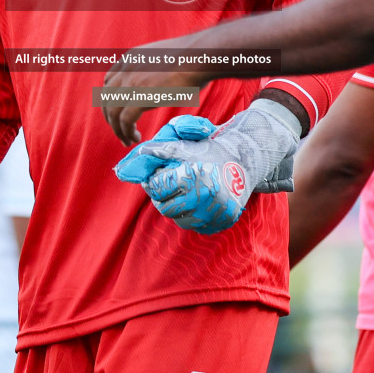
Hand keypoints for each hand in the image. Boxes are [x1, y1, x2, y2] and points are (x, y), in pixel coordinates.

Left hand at [102, 42, 206, 143]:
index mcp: (130, 58)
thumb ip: (151, 68)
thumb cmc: (190, 57)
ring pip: (112, 112)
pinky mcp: (140, 97)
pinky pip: (125, 121)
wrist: (199, 56)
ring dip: (117, 129)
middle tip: (120, 131)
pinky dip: (126, 132)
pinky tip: (135, 138)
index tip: (118, 112)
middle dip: (111, 117)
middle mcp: (126, 70)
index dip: (110, 99)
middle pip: (106, 98)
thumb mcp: (161, 58)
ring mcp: (131, 83)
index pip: (109, 81)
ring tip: (127, 140)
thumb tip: (158, 81)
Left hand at [114, 101, 301, 234]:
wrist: (245, 162)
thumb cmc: (209, 151)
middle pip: (164, 207)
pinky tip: (199, 200)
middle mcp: (205, 200)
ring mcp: (213, 215)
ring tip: (188, 190)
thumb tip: (128, 165)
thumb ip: (156, 152)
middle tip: (173, 182)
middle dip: (163, 195)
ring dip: (177, 206)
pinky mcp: (219, 225)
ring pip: (177, 219)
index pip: (157, 188)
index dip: (155, 180)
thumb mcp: (183, 146)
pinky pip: (194, 226)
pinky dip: (191, 215)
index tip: (162, 174)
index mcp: (194, 177)